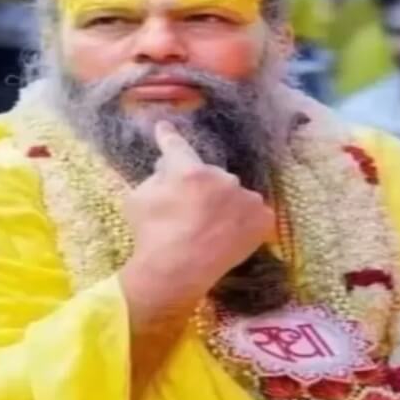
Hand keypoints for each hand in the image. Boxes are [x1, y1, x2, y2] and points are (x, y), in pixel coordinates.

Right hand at [120, 121, 274, 305]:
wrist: (176, 272)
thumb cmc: (150, 236)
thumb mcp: (137, 200)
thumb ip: (155, 178)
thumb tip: (167, 168)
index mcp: (188, 170)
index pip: (177, 146)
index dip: (168, 136)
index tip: (164, 127)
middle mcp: (221, 177)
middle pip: (209, 175)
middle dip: (199, 188)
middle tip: (188, 212)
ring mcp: (245, 198)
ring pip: (233, 194)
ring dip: (224, 204)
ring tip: (211, 229)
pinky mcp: (262, 219)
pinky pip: (253, 213)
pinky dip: (244, 221)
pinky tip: (229, 236)